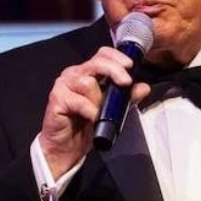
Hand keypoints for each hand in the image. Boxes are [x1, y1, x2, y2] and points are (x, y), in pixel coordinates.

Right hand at [40, 47, 150, 177]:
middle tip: (126, 82)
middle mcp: (74, 74)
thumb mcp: (112, 110)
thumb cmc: (85, 125)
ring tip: (100, 112)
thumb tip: (144, 88)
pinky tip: (92, 118)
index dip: (116, 56)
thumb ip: (126, 97)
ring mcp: (64, 85)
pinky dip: (90, 110)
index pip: (102, 54)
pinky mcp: (57, 99)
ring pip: (87, 83)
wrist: (67, 146)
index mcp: (87, 72)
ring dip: (99, 99)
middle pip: (96, 63)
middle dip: (114, 71)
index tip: (129, 66)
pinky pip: (78, 101)